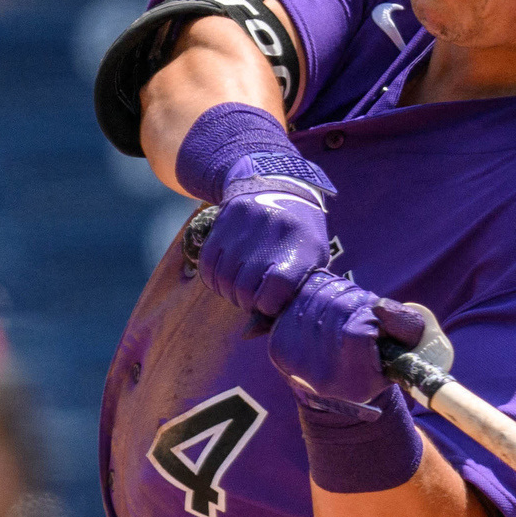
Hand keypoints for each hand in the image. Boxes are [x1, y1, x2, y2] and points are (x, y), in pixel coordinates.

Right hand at [199, 167, 334, 321]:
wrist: (278, 183)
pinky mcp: (222, 224)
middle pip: (244, 293)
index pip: (271, 296)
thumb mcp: (308, 265)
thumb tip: (247, 333)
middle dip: (248, 301)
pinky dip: (214, 278)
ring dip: (230, 290)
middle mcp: (269, 238)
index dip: (268, 306)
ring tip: (243, 282)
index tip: (273, 300)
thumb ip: (286, 300)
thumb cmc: (300, 236)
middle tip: (256, 293)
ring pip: (222, 283)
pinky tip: (228, 273)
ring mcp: (243, 230)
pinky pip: (207, 267)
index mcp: (298, 250)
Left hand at [268, 271, 414, 410]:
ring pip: (315, 301)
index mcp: (356, 382)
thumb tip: (378, 307)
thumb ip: (408, 325)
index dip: (369, 314)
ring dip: (332, 293)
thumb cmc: (379, 361)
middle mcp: (321, 377)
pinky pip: (295, 303)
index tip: (373, 320)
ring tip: (341, 309)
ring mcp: (295, 363)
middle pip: (336, 308)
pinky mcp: (277, 348)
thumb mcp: (406, 347)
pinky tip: (321, 309)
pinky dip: (310, 297)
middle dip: (351, 298)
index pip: (359, 331)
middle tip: (357, 308)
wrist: (338, 385)